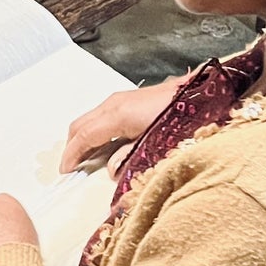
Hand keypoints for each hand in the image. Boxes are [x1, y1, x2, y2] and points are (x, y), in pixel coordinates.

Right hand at [59, 77, 188, 172]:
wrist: (199, 95)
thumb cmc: (179, 119)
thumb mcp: (153, 146)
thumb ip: (128, 158)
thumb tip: (110, 170)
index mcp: (117, 116)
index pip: (84, 137)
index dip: (72, 155)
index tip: (65, 170)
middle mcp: (113, 104)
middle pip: (80, 125)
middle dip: (72, 147)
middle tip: (72, 167)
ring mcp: (119, 99)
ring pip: (88, 119)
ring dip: (82, 138)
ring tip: (85, 159)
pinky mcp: (126, 99)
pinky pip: (99, 116)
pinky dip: (93, 131)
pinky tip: (102, 145)